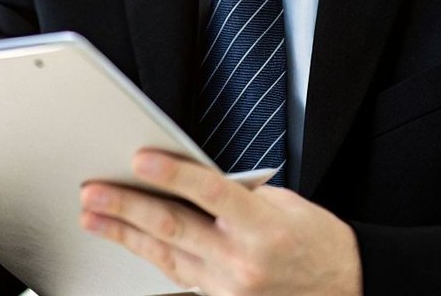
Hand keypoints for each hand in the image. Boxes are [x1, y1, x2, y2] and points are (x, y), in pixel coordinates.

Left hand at [80, 150, 360, 294]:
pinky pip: (177, 277)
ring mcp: (231, 288)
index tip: (139, 158)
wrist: (348, 290)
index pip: (210, 193)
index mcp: (264, 226)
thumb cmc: (318, 243)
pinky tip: (126, 242)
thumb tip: (190, 180)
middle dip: (127, 207)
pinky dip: (150, 257)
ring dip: (124, 234)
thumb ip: (238, 195)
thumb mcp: (286, 206)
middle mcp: (244, 261)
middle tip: (92, 192)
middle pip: (174, 227)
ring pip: (165, 255)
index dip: (172, 173)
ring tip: (93, 216)